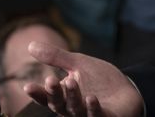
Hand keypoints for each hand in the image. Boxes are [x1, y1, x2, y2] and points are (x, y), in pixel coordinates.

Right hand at [23, 41, 142, 116]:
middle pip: (59, 104)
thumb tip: (31, 45)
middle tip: (50, 79)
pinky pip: (97, 116)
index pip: (47, 97)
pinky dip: (93, 108)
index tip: (27, 86)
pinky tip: (92, 98)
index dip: (38, 93)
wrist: (126, 91)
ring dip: (73, 97)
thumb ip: (56, 57)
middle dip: (54, 93)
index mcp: (64, 97)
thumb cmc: (100, 80)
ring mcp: (89, 116)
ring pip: (77, 110)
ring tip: (71, 81)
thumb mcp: (78, 64)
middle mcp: (73, 110)